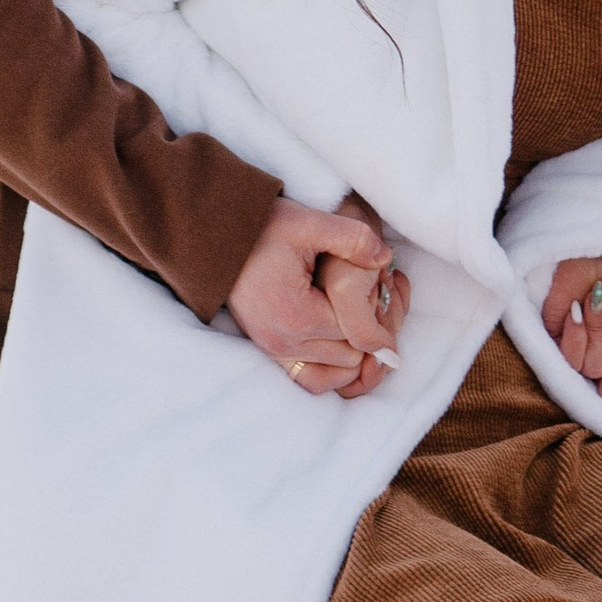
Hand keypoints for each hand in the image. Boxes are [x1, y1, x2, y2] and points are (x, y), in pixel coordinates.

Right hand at [227, 199, 408, 403]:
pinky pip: (314, 378)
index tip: (384, 284)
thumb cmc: (262, 228)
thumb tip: (385, 260)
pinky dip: (334, 365)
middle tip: (375, 295)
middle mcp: (285, 342)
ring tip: (359, 313)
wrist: (215, 236)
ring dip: (355, 348)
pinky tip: (343, 335)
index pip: (361, 332)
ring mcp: (275, 350)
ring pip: (337, 371)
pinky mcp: (271, 350)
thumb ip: (352, 238)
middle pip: (353, 355)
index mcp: (298, 316)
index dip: (379, 309)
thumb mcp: (308, 223)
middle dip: (370, 329)